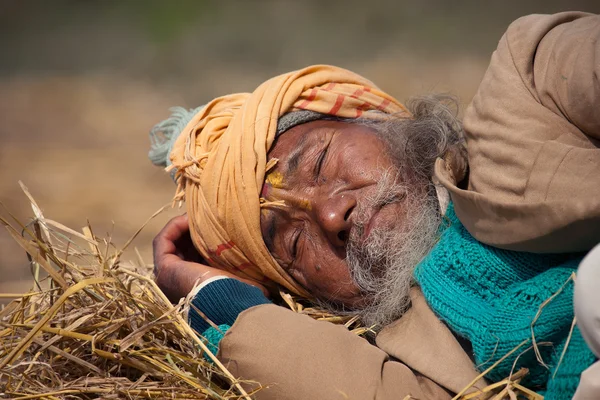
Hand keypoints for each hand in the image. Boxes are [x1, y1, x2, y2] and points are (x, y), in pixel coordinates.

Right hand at [153, 214, 267, 301]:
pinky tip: (190, 219)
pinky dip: (174, 226)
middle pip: (181, 248)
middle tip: (206, 216)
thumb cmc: (237, 290)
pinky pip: (163, 240)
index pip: (194, 255)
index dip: (202, 237)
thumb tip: (265, 268)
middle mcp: (178, 282)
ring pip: (171, 243)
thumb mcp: (238, 274)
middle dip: (192, 230)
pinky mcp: (163, 267)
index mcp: (195, 285)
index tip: (215, 224)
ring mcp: (167, 276)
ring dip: (183, 226)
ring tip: (198, 215)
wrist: (228, 302)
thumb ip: (241, 266)